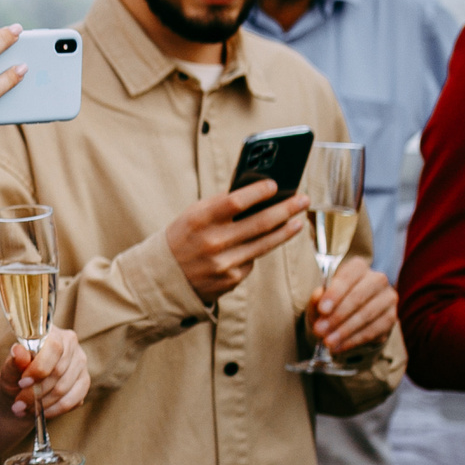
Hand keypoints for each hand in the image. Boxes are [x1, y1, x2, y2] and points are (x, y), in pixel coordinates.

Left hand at [0, 330, 88, 418]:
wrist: (21, 390)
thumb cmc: (15, 374)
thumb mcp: (9, 368)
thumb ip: (14, 362)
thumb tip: (18, 351)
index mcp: (52, 333)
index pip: (54, 347)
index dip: (39, 368)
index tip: (22, 383)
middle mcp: (71, 345)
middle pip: (59, 371)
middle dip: (36, 391)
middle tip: (18, 403)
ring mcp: (80, 364)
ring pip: (64, 388)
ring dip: (42, 403)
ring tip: (24, 409)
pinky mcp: (84, 382)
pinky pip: (72, 401)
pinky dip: (53, 410)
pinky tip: (39, 412)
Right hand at [164, 183, 307, 300]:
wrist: (161, 278)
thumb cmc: (182, 238)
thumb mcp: (193, 216)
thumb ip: (222, 206)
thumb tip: (260, 194)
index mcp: (199, 220)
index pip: (235, 201)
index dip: (258, 192)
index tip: (275, 184)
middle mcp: (212, 243)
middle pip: (260, 223)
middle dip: (286, 209)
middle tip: (303, 200)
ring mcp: (223, 264)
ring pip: (264, 244)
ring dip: (285, 230)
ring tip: (298, 220)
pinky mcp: (231, 280)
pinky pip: (252, 260)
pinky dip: (256, 251)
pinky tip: (258, 245)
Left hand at [311, 255, 396, 353]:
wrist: (347, 318)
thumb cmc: (332, 304)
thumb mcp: (319, 301)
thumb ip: (317, 298)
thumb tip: (318, 296)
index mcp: (358, 268)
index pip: (348, 276)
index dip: (335, 293)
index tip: (322, 310)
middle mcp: (377, 279)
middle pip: (358, 296)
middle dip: (337, 316)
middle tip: (319, 331)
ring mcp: (388, 298)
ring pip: (367, 314)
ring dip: (345, 331)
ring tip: (327, 342)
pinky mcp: (391, 317)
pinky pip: (374, 330)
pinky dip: (354, 340)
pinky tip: (339, 346)